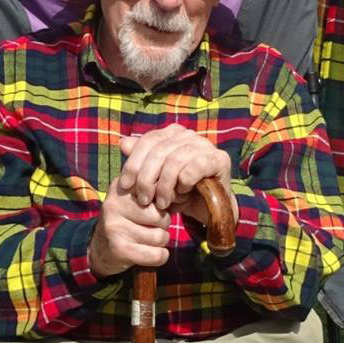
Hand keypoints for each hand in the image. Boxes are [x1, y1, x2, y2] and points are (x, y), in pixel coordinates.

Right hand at [89, 182, 172, 277]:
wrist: (100, 248)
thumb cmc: (128, 220)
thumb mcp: (136, 199)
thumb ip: (156, 191)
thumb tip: (184, 194)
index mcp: (121, 186)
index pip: (157, 189)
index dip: (165, 203)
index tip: (160, 208)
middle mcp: (115, 204)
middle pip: (161, 216)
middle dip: (163, 225)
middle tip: (150, 227)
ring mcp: (115, 227)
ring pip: (160, 236)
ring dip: (160, 242)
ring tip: (147, 239)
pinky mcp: (119, 248)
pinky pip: (157, 255)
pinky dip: (160, 257)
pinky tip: (150, 253)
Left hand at [115, 124, 231, 215]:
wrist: (207, 209)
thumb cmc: (178, 192)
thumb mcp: (155, 179)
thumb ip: (140, 162)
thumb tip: (123, 143)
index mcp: (172, 134)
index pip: (148, 140)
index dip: (133, 163)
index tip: (125, 185)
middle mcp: (189, 135)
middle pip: (159, 150)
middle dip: (147, 178)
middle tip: (143, 200)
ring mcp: (206, 145)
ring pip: (175, 159)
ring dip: (165, 185)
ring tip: (162, 204)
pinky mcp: (219, 159)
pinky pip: (195, 167)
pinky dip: (184, 183)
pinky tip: (182, 195)